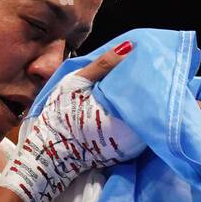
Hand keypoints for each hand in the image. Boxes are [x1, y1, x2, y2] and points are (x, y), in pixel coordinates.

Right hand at [0, 40, 141, 201]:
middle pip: (151, 105)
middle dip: (149, 89)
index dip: (149, 74)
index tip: (151, 61)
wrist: (49, 154)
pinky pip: (140, 131)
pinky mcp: (127, 153)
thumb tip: (130, 47)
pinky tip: (133, 106)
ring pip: (147, 119)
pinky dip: (138, 118)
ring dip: (145, 104)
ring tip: (144, 85)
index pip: (147, 90)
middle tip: (149, 70)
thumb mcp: (75, 83)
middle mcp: (133, 132)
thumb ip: (103, 65)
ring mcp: (132, 146)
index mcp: (122, 113)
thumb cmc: (59, 116)